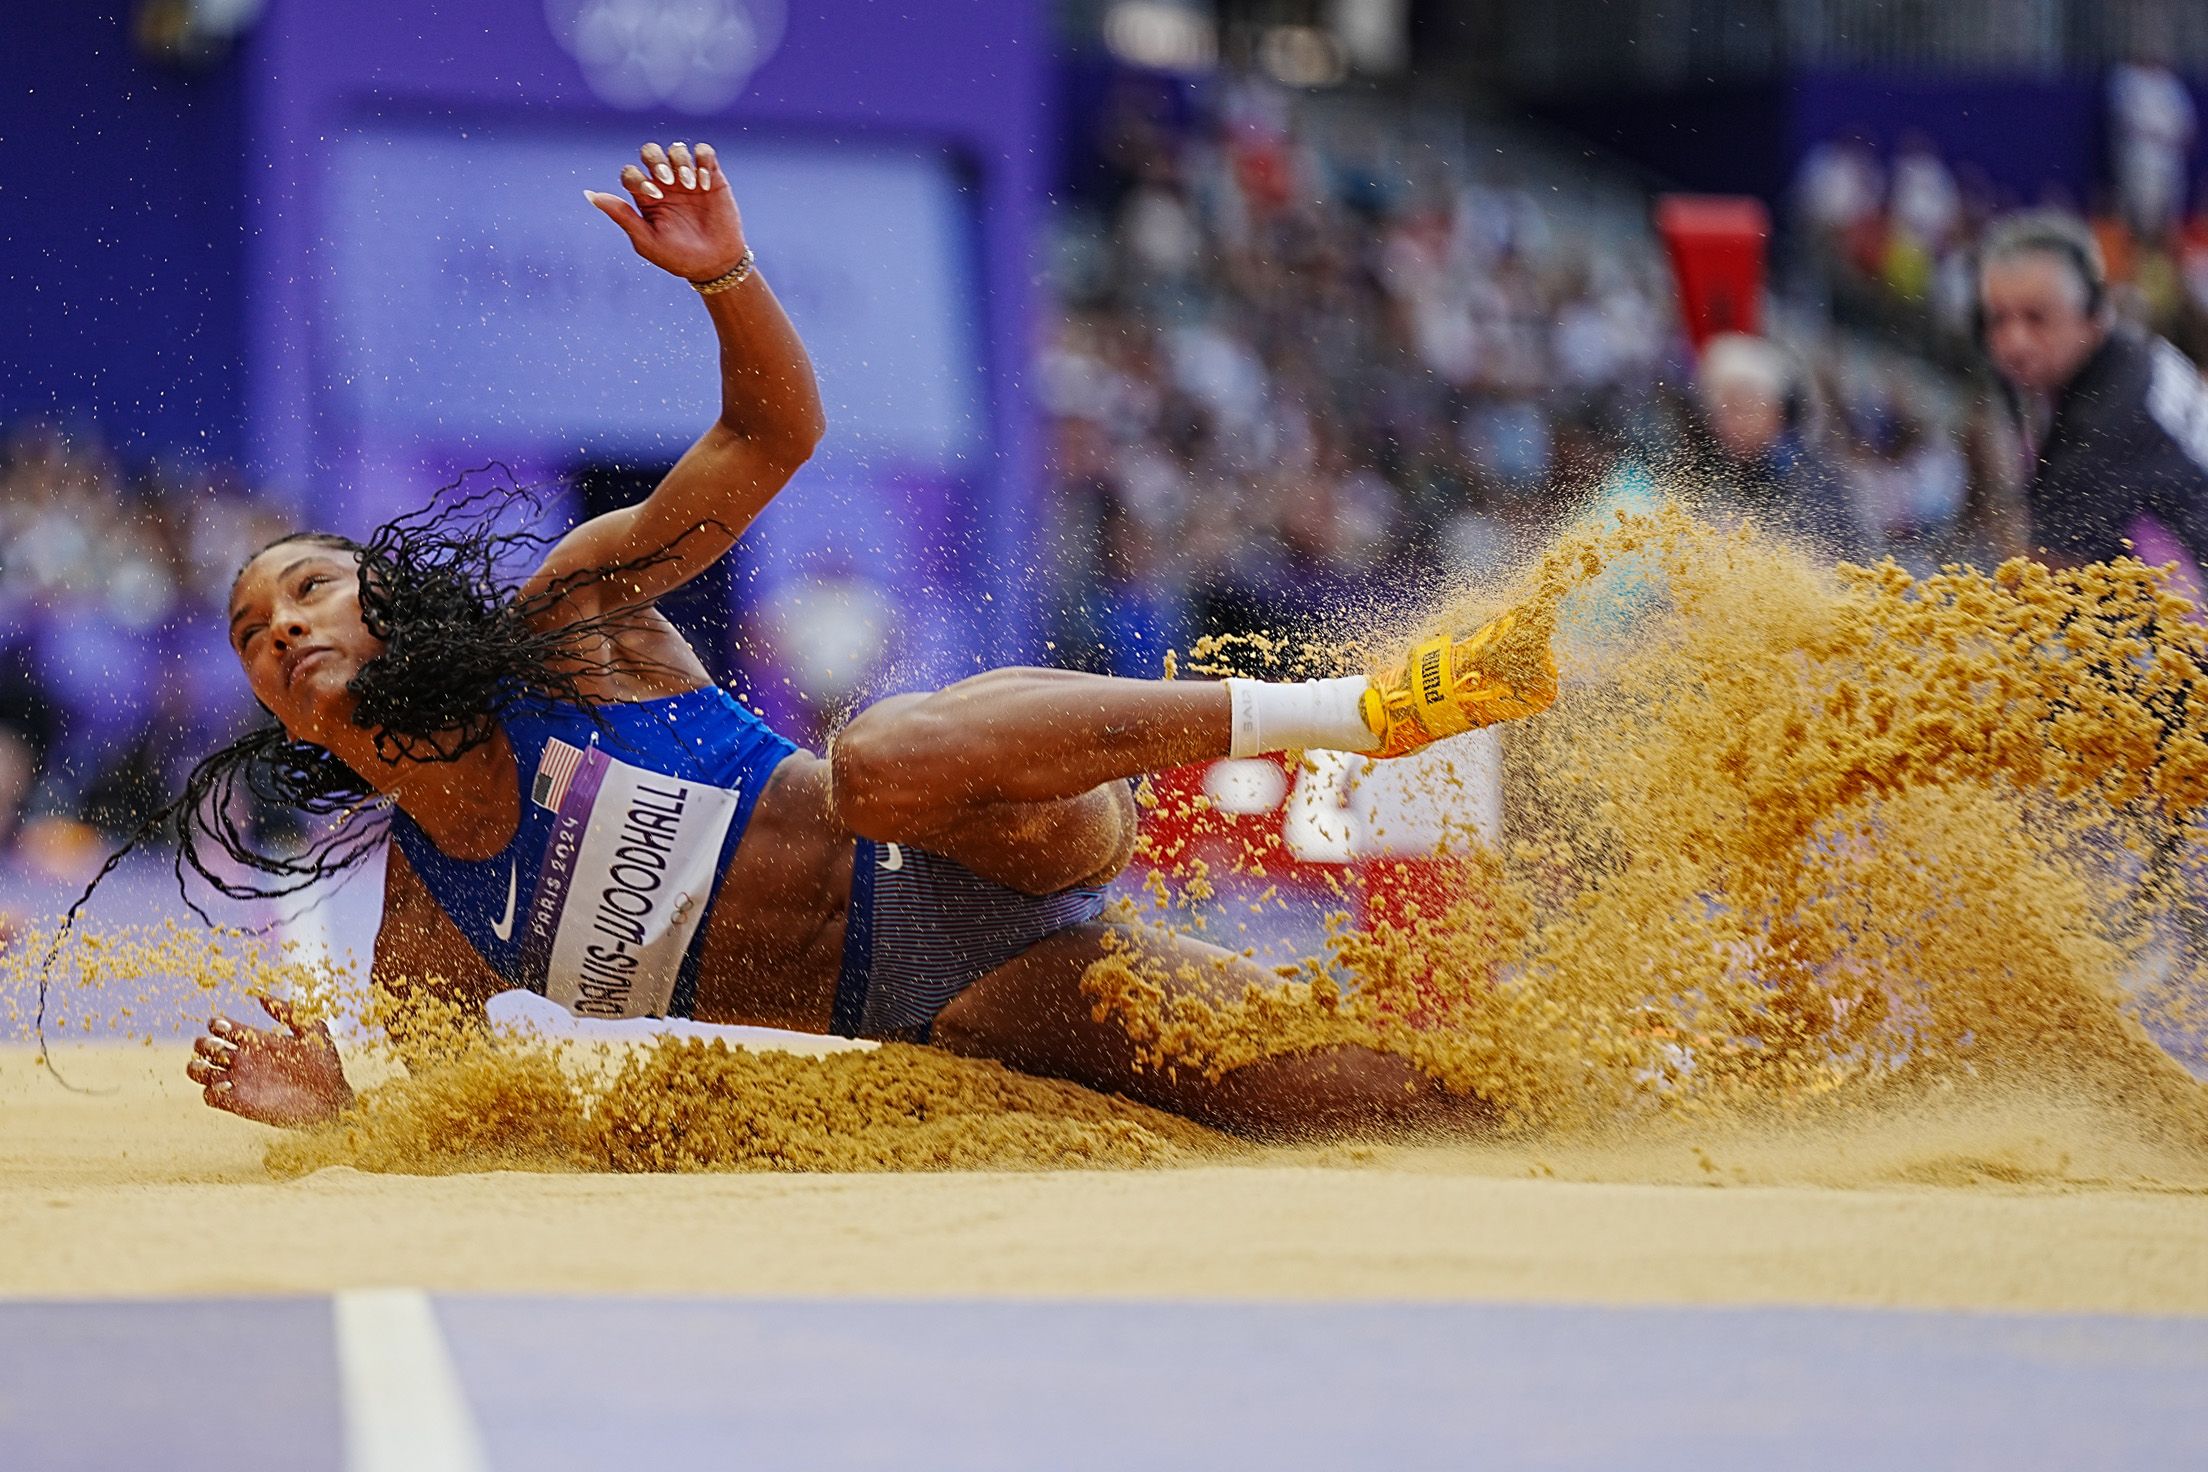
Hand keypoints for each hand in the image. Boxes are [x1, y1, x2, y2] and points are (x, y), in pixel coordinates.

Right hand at [186, 996, 354, 1129]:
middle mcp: (244, 1060)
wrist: (332, 1100)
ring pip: (199, 1072)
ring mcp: (240, 1082)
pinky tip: (229, 1085)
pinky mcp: (239, 1104)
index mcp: (256, 1040)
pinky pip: (209, 1098)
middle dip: (203, 1045)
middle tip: (221, 1048)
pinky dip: (210, 1091)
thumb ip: (287, 1011)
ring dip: (197, 1067)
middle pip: (204, 1048)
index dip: (216, 1023)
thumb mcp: (311, 1029)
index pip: (221, 1027)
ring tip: (217, 1067)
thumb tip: (260, 995)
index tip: (226, 1026)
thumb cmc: (326, 1064)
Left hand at [585, 140, 747, 283]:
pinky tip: (705, 184)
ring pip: (676, 149)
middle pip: (650, 152)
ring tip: (690, 185)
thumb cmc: (677, 257)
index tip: (655, 196)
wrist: (715, 265)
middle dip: (656, 160)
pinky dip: (702, 161)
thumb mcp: (646, 240)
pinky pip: (704, 153)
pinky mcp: (712, 177)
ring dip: (680, 161)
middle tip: (668, 179)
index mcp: (645, 197)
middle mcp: (664, 184)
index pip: (630, 174)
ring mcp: (688, 178)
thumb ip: (621, 216)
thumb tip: (589, 194)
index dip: (638, 178)